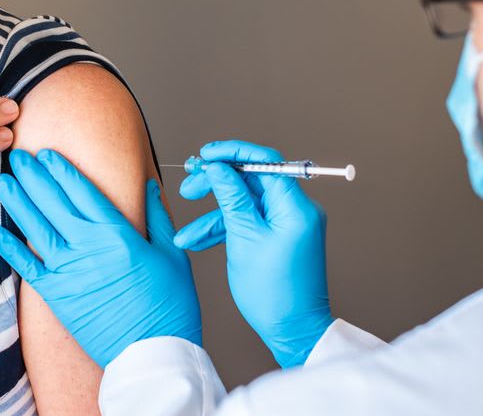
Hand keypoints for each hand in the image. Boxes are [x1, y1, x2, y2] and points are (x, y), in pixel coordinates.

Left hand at [0, 149, 201, 367]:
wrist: (153, 354)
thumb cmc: (169, 308)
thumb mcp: (173, 256)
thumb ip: (158, 218)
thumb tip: (149, 186)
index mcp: (118, 234)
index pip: (83, 191)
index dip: (62, 169)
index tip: (47, 153)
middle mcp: (89, 248)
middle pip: (54, 202)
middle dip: (34, 176)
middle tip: (16, 154)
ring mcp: (69, 271)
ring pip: (36, 228)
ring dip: (18, 202)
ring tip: (3, 180)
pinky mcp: (57, 295)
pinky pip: (27, 267)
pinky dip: (9, 248)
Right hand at [173, 140, 332, 367]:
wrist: (293, 330)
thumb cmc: (274, 291)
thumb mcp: (244, 238)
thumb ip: (231, 197)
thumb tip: (219, 167)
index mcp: (295, 206)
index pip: (265, 161)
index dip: (233, 153)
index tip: (206, 155)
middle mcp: (295, 209)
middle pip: (251, 179)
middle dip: (216, 183)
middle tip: (188, 186)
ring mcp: (287, 223)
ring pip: (244, 203)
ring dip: (213, 214)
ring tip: (186, 232)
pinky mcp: (278, 236)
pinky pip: (248, 222)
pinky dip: (224, 229)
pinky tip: (197, 242)